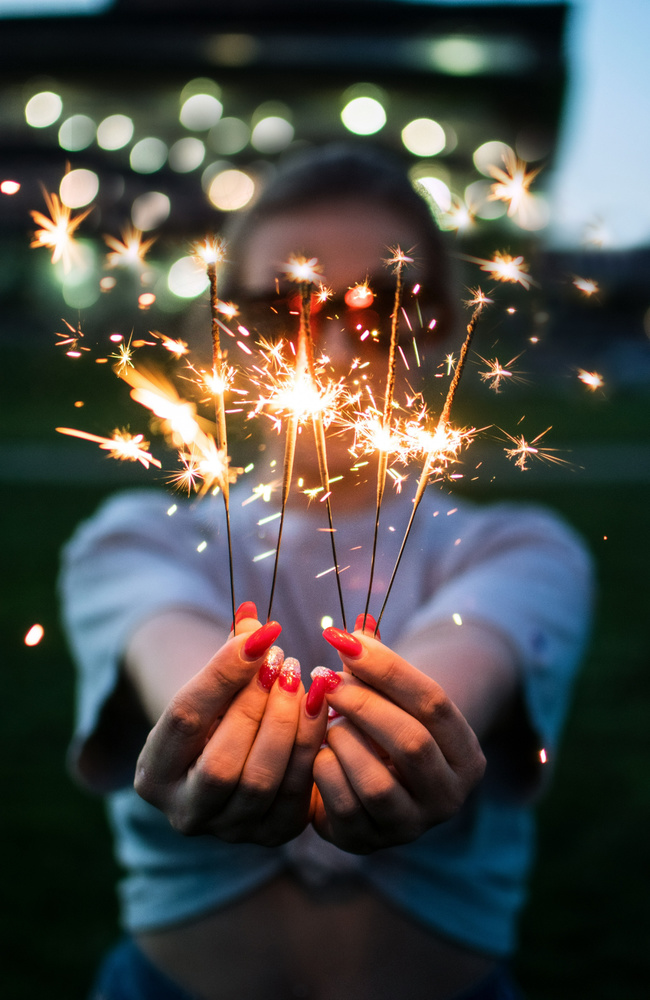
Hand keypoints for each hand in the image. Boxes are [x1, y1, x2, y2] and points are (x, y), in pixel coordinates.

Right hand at [133, 604, 327, 845]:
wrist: (235, 759)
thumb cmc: (218, 712)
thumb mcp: (213, 686)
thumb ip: (230, 655)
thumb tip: (252, 616)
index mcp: (153, 774)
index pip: (185, 719)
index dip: (224, 673)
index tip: (262, 635)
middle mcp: (184, 813)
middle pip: (222, 763)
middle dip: (257, 706)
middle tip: (283, 661)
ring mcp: (230, 830)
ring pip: (261, 782)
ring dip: (288, 724)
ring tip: (302, 680)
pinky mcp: (274, 833)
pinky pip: (297, 792)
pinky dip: (311, 745)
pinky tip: (319, 707)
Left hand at [310, 618, 485, 852]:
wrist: (367, 787)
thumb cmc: (382, 728)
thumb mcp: (390, 698)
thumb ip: (375, 665)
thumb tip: (351, 631)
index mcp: (466, 754)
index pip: (434, 703)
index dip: (388, 669)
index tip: (346, 641)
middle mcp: (449, 796)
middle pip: (411, 742)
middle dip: (363, 704)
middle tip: (327, 679)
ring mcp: (412, 827)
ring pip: (377, 781)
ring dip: (344, 741)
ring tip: (328, 722)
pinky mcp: (370, 843)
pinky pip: (342, 805)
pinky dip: (325, 771)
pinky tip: (319, 753)